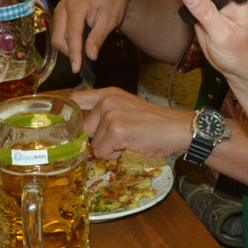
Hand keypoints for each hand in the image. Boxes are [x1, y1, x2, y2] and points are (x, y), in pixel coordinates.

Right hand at [52, 0, 136, 72]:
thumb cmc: (113, 4)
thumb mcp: (109, 21)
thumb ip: (97, 38)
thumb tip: (90, 56)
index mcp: (76, 4)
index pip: (72, 34)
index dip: (74, 53)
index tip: (77, 68)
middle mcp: (63, 6)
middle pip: (59, 38)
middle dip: (71, 51)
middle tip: (88, 56)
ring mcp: (59, 10)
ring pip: (57, 38)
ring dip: (70, 47)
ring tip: (87, 46)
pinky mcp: (59, 15)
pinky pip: (59, 34)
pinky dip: (69, 43)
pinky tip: (81, 42)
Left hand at [76, 87, 192, 158]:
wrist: (178, 129)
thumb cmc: (153, 122)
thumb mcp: (125, 108)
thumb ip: (102, 113)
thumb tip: (78, 130)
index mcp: (108, 93)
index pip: (75, 100)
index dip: (70, 115)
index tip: (69, 126)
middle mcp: (107, 101)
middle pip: (83, 128)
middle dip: (98, 137)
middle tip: (120, 135)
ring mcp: (111, 115)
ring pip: (93, 143)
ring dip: (108, 147)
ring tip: (129, 138)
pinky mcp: (116, 131)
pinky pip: (101, 152)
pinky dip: (114, 154)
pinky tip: (130, 145)